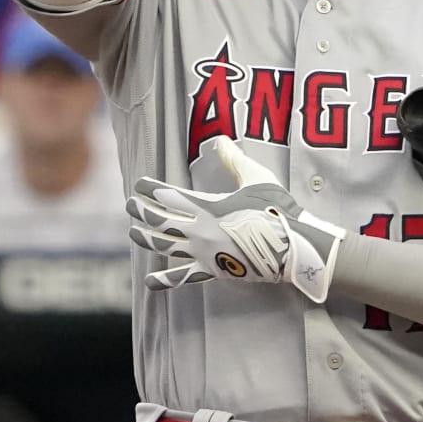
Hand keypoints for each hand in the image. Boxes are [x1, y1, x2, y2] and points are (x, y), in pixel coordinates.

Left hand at [125, 136, 343, 301]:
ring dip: (145, 239)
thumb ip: (234, 160)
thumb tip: (220, 139)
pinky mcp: (213, 271)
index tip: (138, 184)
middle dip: (140, 212)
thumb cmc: (277, 209)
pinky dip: (164, 281)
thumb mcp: (257, 178)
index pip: (168, 196)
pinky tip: (148, 282)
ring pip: (164, 246)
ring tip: (132, 232)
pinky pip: (184, 278)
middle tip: (129, 205)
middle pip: (159, 221)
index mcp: (208, 207)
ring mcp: (204, 253)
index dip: (149, 189)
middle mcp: (200, 231)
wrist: (293, 246)